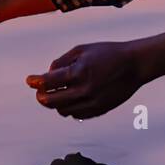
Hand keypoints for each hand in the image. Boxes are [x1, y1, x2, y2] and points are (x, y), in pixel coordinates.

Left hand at [26, 41, 147, 119]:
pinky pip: (77, 115)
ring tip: (55, 95)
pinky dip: (69, 109)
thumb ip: (62, 61)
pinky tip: (70, 100)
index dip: (35, 81)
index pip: (49, 82)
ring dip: (55, 103)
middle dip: (41, 96)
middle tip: (38, 92)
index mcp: (79, 72)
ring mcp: (93, 102)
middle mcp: (85, 90)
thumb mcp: (83, 49)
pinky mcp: (100, 110)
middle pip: (52, 101)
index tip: (30, 80)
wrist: (135, 65)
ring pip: (63, 111)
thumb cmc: (108, 53)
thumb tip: (48, 74)